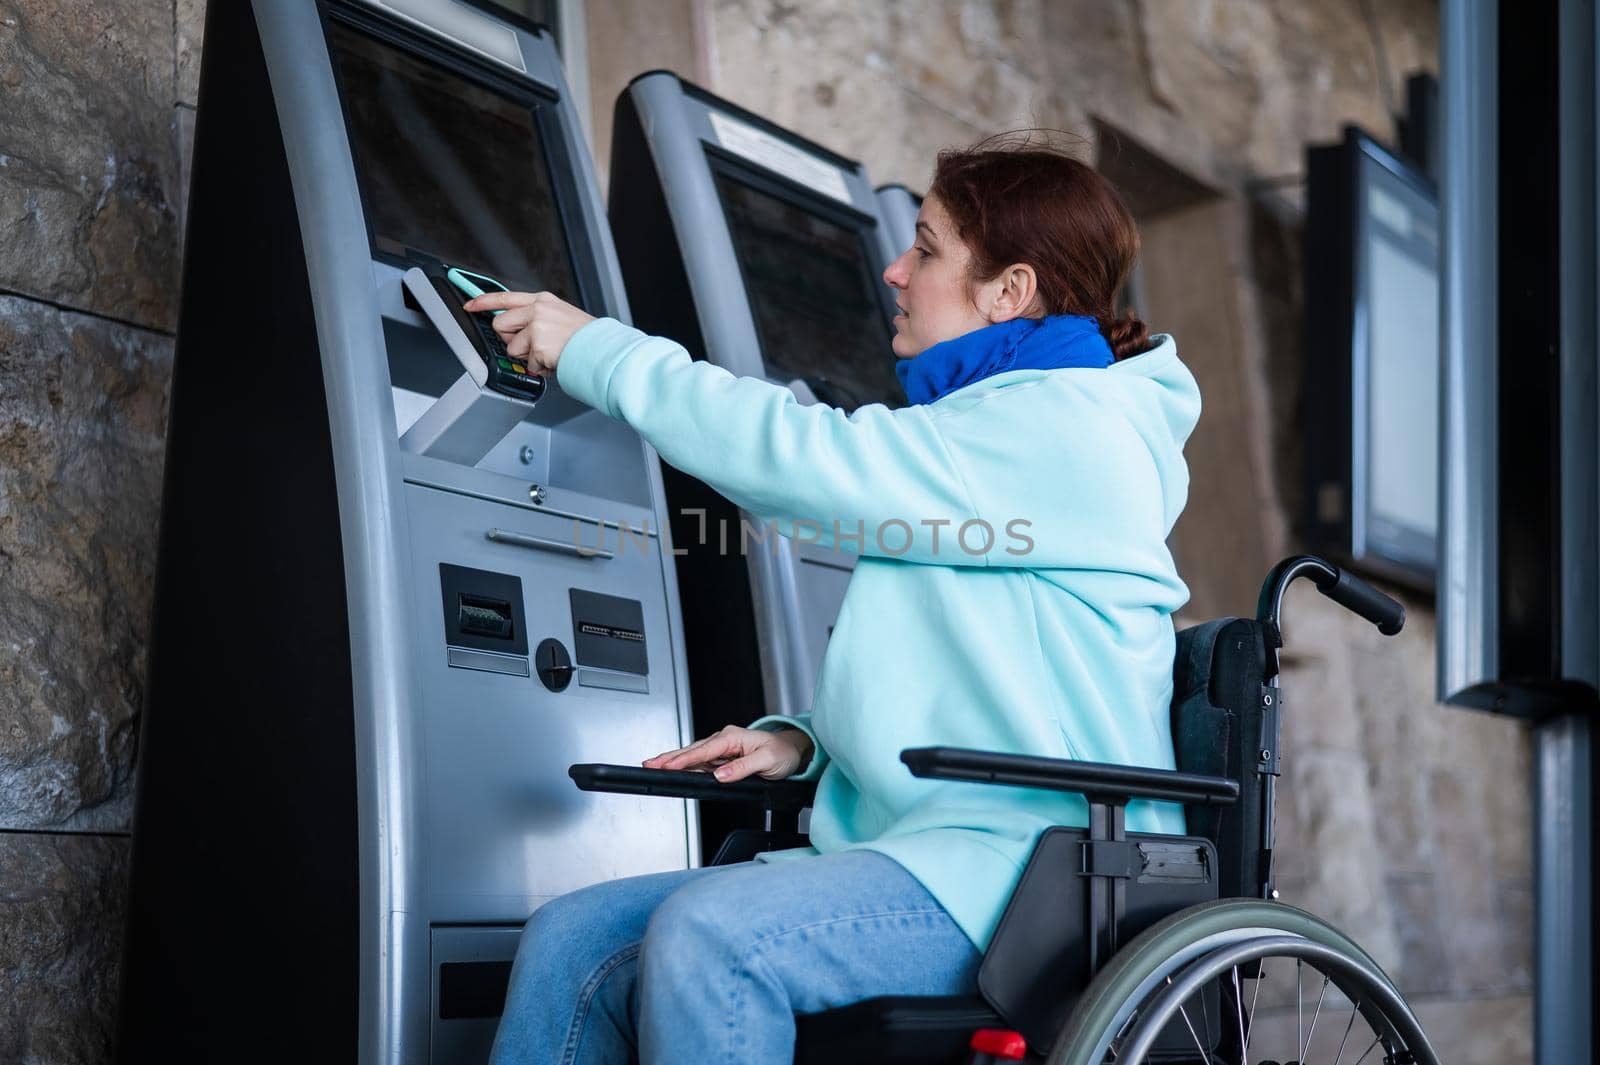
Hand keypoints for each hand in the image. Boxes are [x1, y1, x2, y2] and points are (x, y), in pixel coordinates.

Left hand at [462, 290, 594, 375]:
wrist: (602, 348)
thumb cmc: (583, 336)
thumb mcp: (559, 315)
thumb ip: (535, 316)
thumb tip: (514, 327)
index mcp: (542, 300)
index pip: (504, 297)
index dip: (483, 302)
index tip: (469, 306)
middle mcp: (538, 310)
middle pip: (501, 324)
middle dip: (510, 339)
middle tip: (530, 345)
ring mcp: (537, 327)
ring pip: (512, 348)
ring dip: (528, 356)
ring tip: (548, 352)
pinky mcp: (538, 345)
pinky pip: (527, 364)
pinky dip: (539, 368)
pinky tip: (554, 360)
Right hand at [643, 725, 813, 782]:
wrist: (792, 751)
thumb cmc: (782, 752)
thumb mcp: (766, 761)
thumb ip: (742, 768)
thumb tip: (720, 776)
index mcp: (732, 737)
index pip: (703, 750)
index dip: (684, 760)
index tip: (668, 766)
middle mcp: (724, 741)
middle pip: (692, 750)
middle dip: (669, 757)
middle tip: (649, 764)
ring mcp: (721, 750)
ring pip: (692, 756)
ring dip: (673, 760)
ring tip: (655, 766)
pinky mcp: (721, 758)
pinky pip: (700, 762)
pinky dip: (685, 766)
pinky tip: (674, 770)